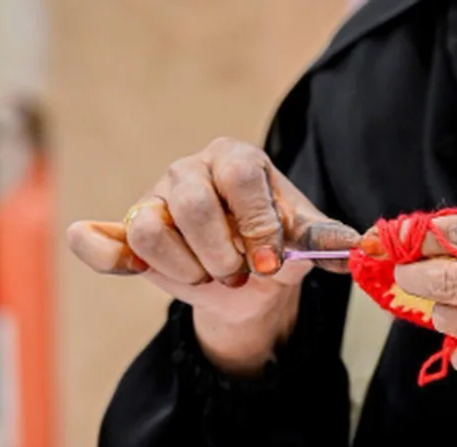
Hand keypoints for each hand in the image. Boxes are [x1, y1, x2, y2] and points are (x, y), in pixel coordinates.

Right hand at [67, 137, 359, 375]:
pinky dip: (104, 253)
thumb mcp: (305, 240)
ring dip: (185, 266)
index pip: (239, 177)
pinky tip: (131, 266)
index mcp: (236, 157)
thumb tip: (356, 247)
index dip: (256, 222)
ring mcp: (153, 198)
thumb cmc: (277, 243)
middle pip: (191, 202)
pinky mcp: (127, 232)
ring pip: (150, 226)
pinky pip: (100, 240)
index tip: (269, 261)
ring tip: (209, 278)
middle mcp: (190, 170)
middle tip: (240, 274)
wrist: (252, 275)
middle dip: (220, 251)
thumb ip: (325, 241)